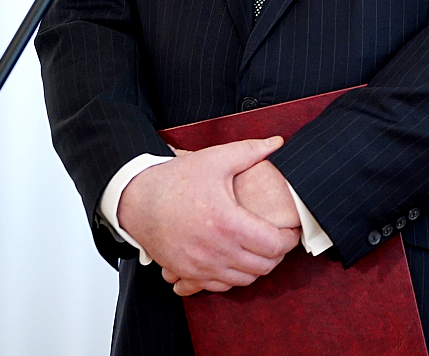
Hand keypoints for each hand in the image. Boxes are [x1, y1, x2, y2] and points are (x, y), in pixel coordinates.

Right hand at [117, 136, 300, 296]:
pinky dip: (234, 277)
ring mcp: (200, 266)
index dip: (290, 239)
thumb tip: (277, 142)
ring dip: (257, 266)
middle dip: (278, 253)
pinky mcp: (187, 272)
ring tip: (261, 248)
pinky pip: (220, 286)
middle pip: (263, 266)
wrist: (136, 199)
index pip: (274, 244)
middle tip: (280, 237)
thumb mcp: (215, 160)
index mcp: (228, 223)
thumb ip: (250, 151)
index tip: (292, 229)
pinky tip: (237, 259)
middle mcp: (216, 250)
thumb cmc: (175, 180)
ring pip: (244, 280)